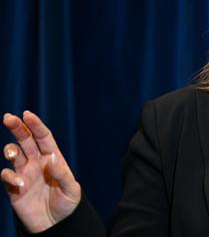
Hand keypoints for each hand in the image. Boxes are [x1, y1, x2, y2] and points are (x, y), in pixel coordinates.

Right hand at [2, 111, 80, 232]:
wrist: (56, 224)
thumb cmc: (67, 203)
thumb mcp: (70, 188)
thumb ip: (61, 173)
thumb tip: (51, 157)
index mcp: (53, 158)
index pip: (43, 137)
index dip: (35, 125)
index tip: (27, 114)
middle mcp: (37, 162)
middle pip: (25, 140)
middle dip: (17, 127)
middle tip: (8, 117)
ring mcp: (24, 173)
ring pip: (13, 154)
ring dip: (9, 150)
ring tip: (12, 154)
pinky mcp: (14, 187)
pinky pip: (7, 176)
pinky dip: (10, 177)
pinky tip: (20, 185)